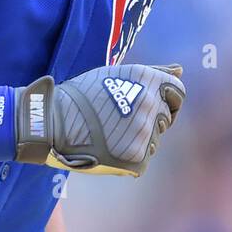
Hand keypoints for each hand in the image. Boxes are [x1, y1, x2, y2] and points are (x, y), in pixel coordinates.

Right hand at [13, 63, 184, 176]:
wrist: (50, 122)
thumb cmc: (81, 96)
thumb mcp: (115, 74)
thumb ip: (152, 72)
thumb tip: (181, 70)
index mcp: (147, 81)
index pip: (177, 93)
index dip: (165, 101)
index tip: (146, 106)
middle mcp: (150, 104)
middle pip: (164, 119)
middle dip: (148, 122)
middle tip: (117, 122)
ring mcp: (144, 132)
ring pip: (153, 141)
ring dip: (137, 141)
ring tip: (109, 135)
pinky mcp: (135, 157)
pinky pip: (141, 161)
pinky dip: (127, 159)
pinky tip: (107, 150)